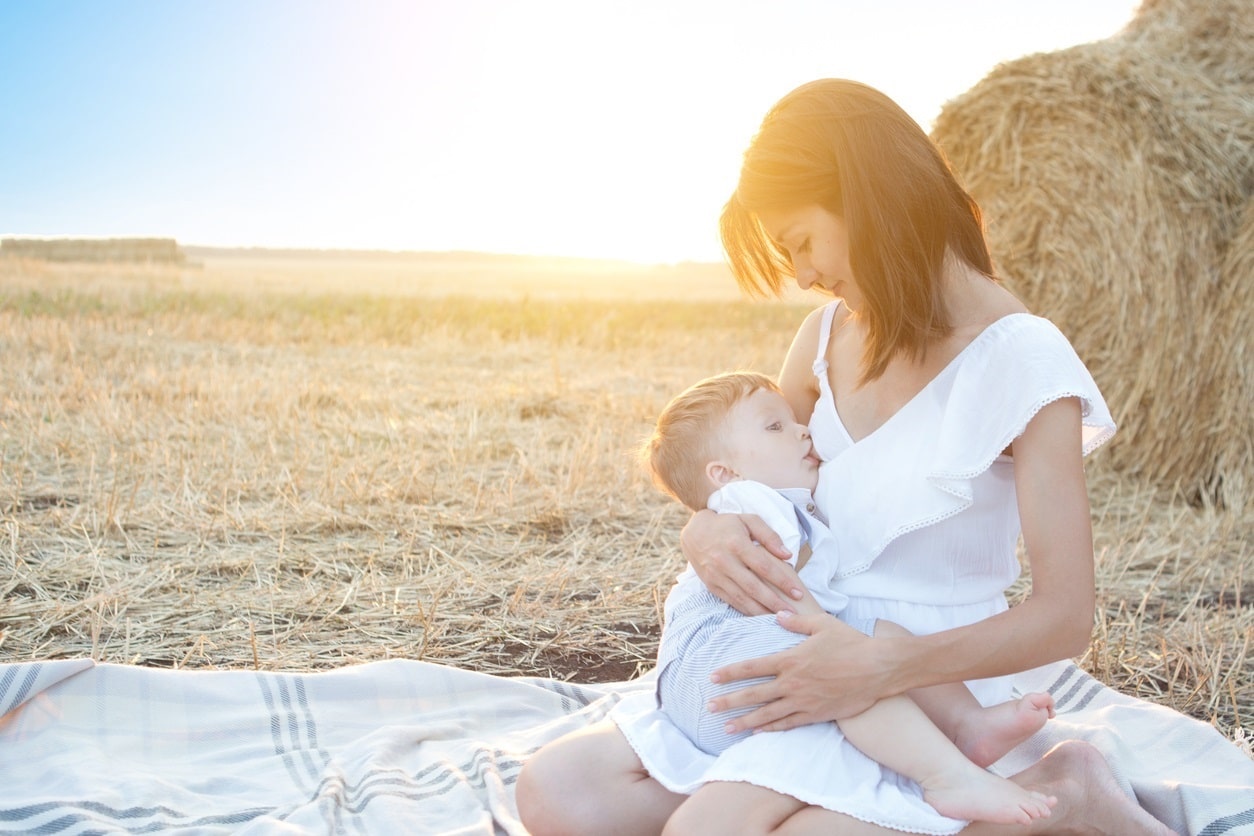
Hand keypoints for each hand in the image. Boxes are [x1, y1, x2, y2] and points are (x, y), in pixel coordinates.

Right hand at [681, 510, 801, 615]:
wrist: (695, 532)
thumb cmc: (727, 525)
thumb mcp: (749, 520)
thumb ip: (769, 536)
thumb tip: (787, 555)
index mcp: (736, 544)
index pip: (764, 566)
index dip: (782, 581)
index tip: (797, 593)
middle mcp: (724, 561)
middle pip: (754, 587)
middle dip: (774, 602)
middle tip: (792, 613)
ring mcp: (716, 575)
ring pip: (741, 598)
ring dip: (761, 611)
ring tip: (780, 619)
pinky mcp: (711, 585)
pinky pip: (731, 601)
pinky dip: (746, 610)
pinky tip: (760, 616)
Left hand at [707, 612, 890, 731]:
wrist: (878, 668)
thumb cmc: (851, 643)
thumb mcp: (822, 624)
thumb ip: (797, 621)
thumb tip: (778, 616)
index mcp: (791, 659)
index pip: (753, 667)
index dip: (731, 673)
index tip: (713, 678)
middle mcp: (793, 682)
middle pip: (754, 694)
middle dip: (729, 701)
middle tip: (710, 707)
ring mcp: (804, 701)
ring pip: (767, 714)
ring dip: (744, 721)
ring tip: (726, 728)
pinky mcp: (817, 714)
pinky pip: (789, 724)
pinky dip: (771, 729)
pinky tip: (757, 732)